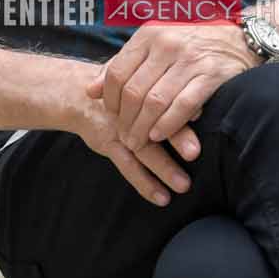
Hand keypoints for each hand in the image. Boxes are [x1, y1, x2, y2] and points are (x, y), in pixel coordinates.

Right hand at [73, 89, 196, 205]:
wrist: (79, 93)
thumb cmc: (122, 88)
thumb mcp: (137, 80)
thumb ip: (164, 91)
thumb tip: (199, 109)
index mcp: (143, 90)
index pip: (164, 95)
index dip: (180, 105)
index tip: (198, 114)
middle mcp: (133, 109)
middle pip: (155, 120)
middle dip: (177, 137)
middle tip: (195, 152)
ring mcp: (119, 127)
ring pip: (143, 148)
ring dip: (164, 167)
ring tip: (183, 184)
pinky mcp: (108, 143)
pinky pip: (127, 166)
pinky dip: (144, 183)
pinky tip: (160, 198)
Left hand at [87, 21, 251, 155]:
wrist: (239, 37)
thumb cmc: (190, 44)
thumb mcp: (154, 45)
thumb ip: (122, 64)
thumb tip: (91, 91)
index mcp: (149, 35)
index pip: (117, 73)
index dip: (111, 101)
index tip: (113, 117)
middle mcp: (167, 44)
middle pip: (134, 91)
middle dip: (126, 121)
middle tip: (125, 138)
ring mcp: (190, 60)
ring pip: (155, 102)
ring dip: (143, 128)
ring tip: (138, 142)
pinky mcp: (211, 76)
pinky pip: (182, 106)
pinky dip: (167, 125)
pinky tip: (159, 136)